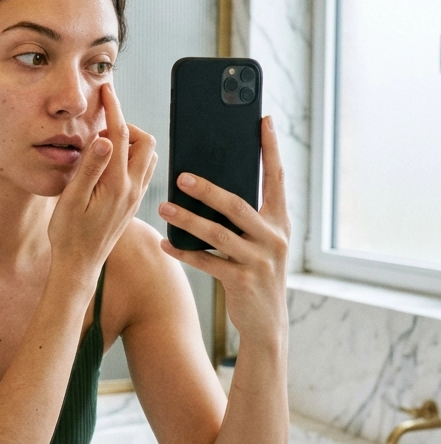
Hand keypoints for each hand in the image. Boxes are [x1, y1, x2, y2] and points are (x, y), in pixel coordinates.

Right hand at [48, 84, 156, 279]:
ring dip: (131, 142)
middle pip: (145, 141)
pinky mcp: (134, 202)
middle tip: (99, 132)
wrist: (80, 265)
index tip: (107, 90)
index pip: (120, 135)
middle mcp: (132, 188)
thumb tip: (104, 140)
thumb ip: (89, 168)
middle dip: (126, 126)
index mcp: (116, 184)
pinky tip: (110, 163)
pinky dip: (132, 157)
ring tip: (103, 147)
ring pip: (148, 155)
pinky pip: (144, 170)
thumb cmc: (68, 234)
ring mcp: (136, 196)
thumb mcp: (70, 200)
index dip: (114, 108)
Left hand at [158, 116, 289, 351]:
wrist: (267, 323)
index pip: (276, 177)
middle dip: (208, 188)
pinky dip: (184, 251)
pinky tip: (164, 243)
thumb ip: (245, 214)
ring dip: (188, 219)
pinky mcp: (243, 281)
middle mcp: (274, 236)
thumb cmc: (256, 272)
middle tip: (180, 174)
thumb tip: (212, 182)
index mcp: (280, 220)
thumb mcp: (260, 240)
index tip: (262, 120)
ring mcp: (260, 260)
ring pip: (218, 234)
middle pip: (237, 205)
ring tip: (164, 206)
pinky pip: (207, 262)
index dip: (270, 148)